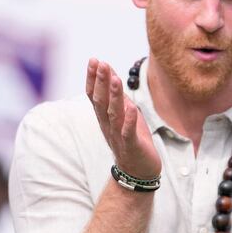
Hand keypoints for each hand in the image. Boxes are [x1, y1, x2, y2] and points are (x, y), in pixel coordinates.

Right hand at [86, 58, 160, 179]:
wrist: (138, 172)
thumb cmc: (132, 139)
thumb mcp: (124, 113)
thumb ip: (117, 96)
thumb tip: (111, 72)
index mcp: (104, 117)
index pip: (94, 95)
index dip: (93, 78)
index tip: (94, 60)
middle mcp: (107, 125)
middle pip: (101, 102)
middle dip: (100, 82)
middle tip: (100, 63)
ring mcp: (119, 136)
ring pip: (114, 114)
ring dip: (114, 96)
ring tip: (115, 78)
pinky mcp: (132, 146)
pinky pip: (128, 132)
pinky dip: (128, 120)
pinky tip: (131, 107)